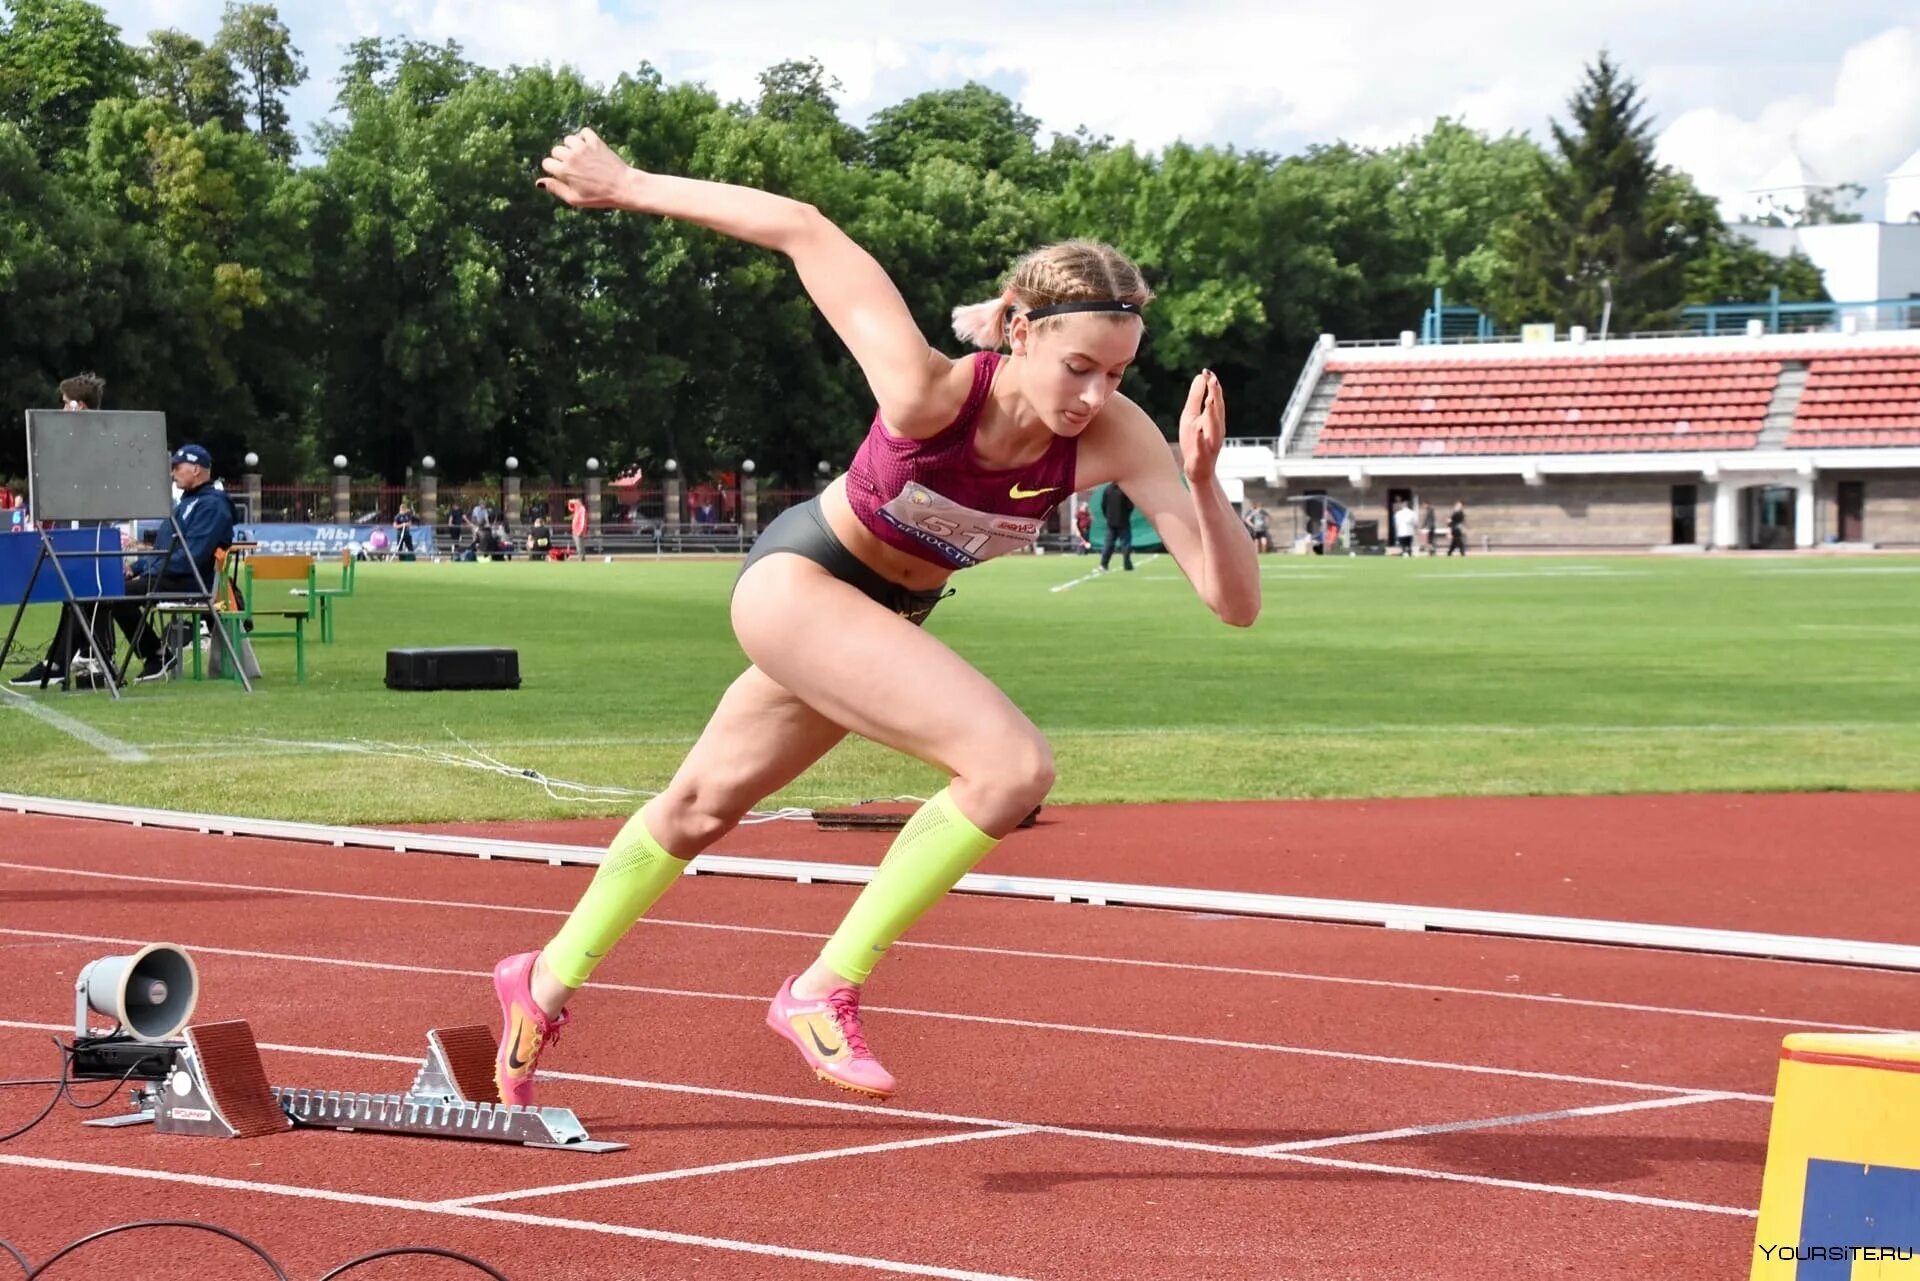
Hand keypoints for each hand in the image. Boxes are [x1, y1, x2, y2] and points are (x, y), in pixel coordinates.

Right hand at [537, 128, 637, 208]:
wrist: (623, 187)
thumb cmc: (599, 197)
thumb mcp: (575, 199)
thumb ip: (556, 189)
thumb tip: (538, 182)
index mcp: (564, 171)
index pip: (547, 163)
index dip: (554, 170)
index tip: (564, 175)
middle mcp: (571, 156)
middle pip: (556, 150)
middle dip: (561, 158)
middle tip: (575, 168)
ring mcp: (583, 147)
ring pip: (568, 140)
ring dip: (572, 147)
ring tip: (582, 158)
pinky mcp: (595, 141)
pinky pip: (584, 132)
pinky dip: (584, 137)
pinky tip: (589, 147)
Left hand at [1178, 369, 1225, 483]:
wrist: (1198, 470)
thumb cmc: (1195, 441)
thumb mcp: (1192, 416)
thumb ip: (1196, 397)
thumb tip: (1201, 376)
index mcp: (1214, 419)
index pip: (1215, 400)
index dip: (1212, 386)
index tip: (1207, 371)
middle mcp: (1216, 429)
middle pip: (1217, 411)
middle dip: (1216, 396)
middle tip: (1213, 380)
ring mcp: (1210, 443)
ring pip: (1214, 427)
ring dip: (1212, 414)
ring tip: (1209, 400)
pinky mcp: (1202, 456)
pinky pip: (1203, 447)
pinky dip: (1202, 439)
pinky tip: (1199, 431)